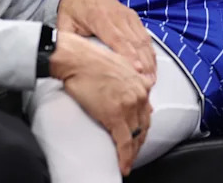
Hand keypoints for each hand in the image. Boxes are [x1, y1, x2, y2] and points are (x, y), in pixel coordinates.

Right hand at [50, 32, 151, 175]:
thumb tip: (130, 94)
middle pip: (144, 126)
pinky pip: (124, 143)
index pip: (146, 111)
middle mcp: (139, 94)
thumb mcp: (118, 65)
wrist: (76, 58)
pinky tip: (123, 165)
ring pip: (136, 136)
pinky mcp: (115, 116)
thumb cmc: (90, 59)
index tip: (138, 134)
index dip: (142, 126)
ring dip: (132, 152)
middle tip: (133, 152)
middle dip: (139, 141)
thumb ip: (129, 79)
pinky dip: (125, 157)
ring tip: (127, 161)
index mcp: (141, 82)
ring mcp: (128, 106)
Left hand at [57, 0, 155, 82]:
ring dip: (148, 59)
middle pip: (133, 41)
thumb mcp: (64, 25)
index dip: (127, 54)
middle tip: (147, 82)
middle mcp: (116, 15)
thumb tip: (62, 60)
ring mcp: (127, 15)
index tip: (136, 69)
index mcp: (98, 17)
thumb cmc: (73, 11)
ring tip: (151, 78)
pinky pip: (145, 35)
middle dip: (142, 62)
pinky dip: (149, 51)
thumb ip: (66, 42)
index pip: (116, 38)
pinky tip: (152, 65)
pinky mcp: (133, 17)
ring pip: (142, 39)